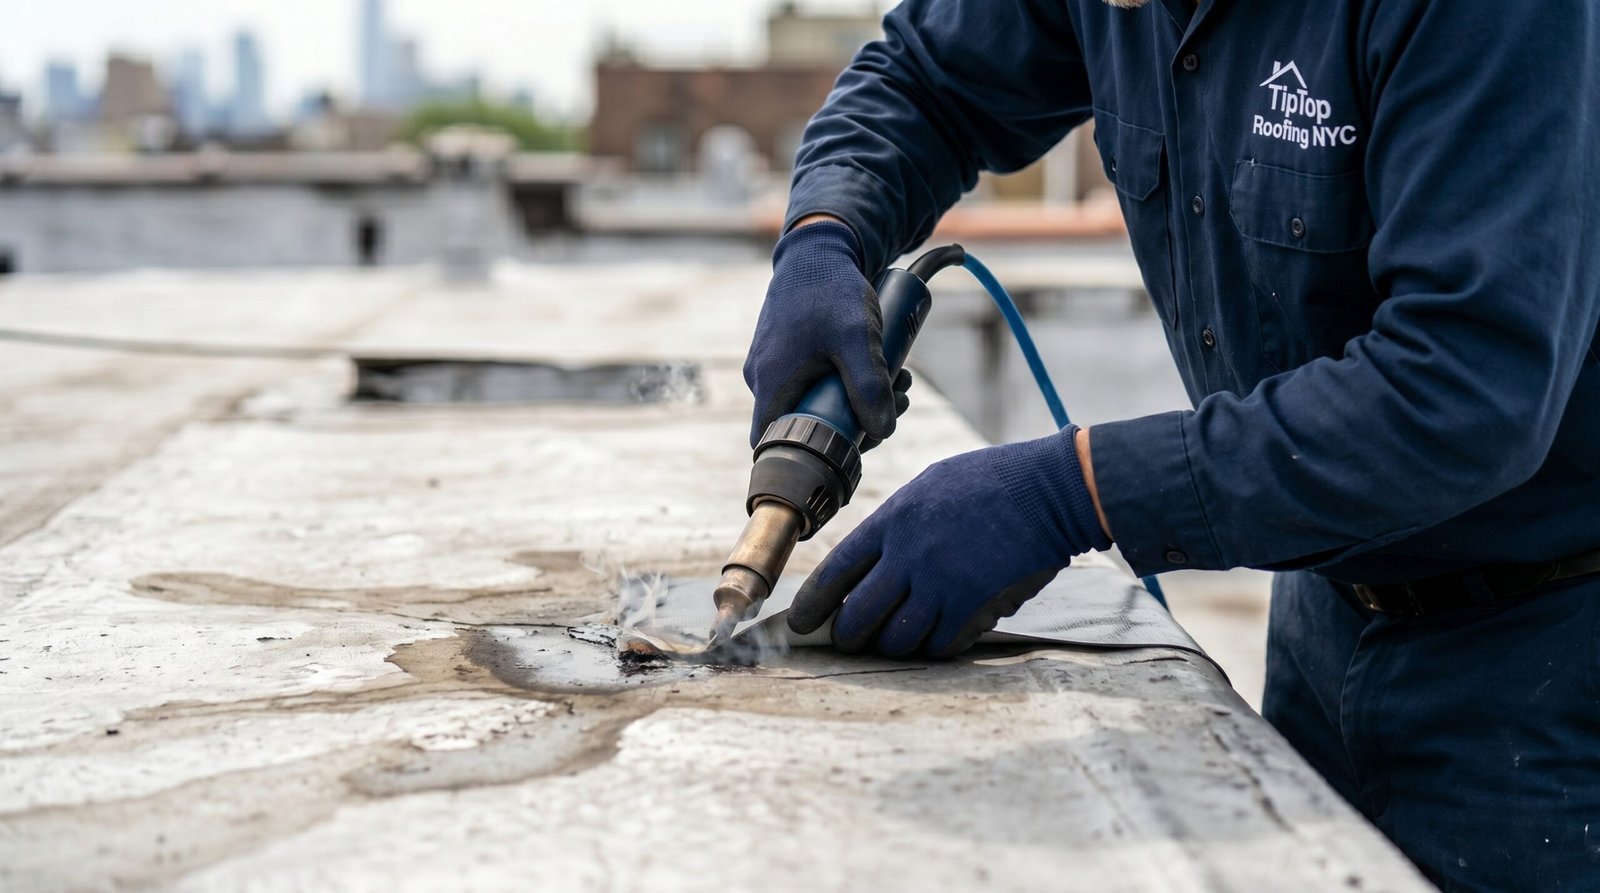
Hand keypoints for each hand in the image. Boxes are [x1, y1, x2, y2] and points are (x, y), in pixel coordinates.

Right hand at [743, 219, 909, 449]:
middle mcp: (763, 376)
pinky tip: (873, 362)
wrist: (817, 247)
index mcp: (770, 381)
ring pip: (813, 398)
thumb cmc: (829, 289)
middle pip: (805, 423)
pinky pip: (811, 378)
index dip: (811, 452)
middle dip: (855, 419)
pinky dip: (842, 377)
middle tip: (895, 402)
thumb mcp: (857, 340)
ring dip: (856, 396)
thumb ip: (870, 387)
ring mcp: (772, 362)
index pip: (773, 441)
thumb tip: (883, 431)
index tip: (856, 442)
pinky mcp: (785, 349)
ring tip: (897, 377)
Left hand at [787, 426, 1111, 657]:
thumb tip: (874, 560)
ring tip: (899, 638)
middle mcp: (908, 555)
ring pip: (896, 639)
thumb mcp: (930, 486)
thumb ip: (898, 524)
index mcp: (893, 520)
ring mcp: (939, 583)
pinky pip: (940, 645)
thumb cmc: (992, 480)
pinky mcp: (972, 605)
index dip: (813, 604)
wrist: (1049, 489)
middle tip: (851, 641)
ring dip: (894, 645)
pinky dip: (936, 646)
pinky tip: (942, 635)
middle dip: (848, 636)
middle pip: (857, 616)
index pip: (835, 571)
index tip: (803, 622)